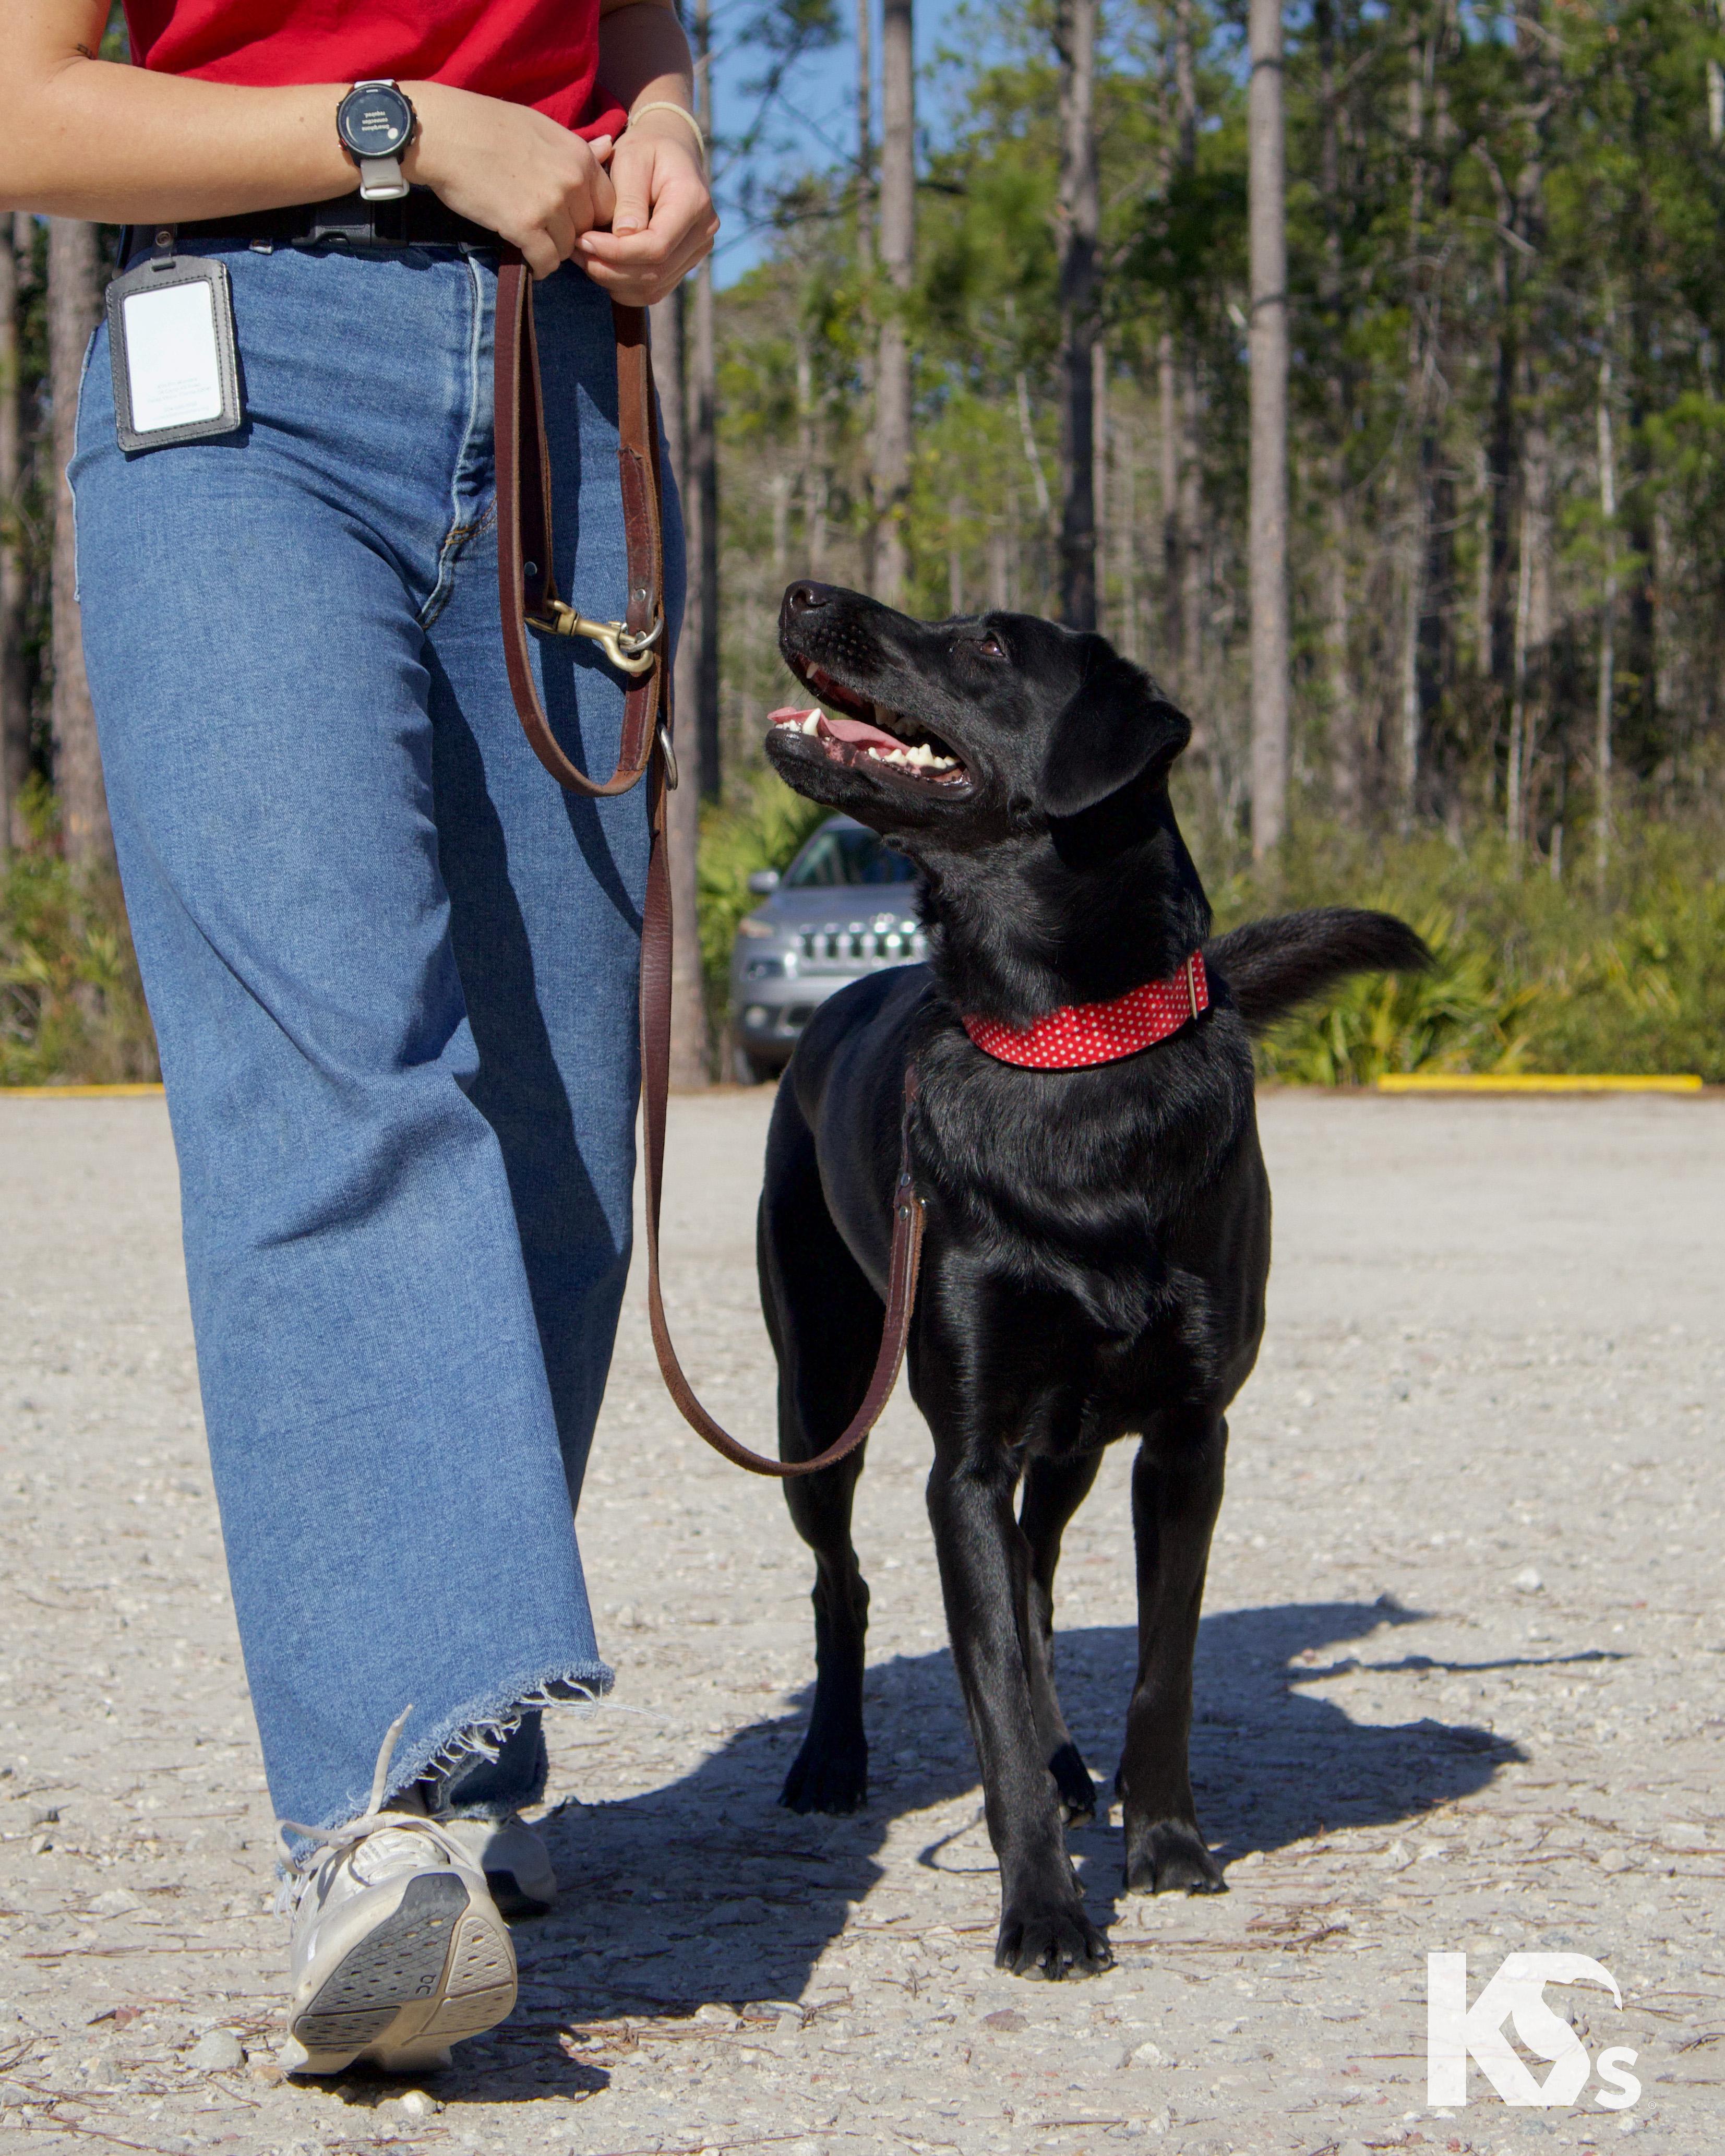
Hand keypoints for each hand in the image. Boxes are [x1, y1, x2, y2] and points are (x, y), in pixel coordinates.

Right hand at [403, 82, 616, 278]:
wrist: (445, 132)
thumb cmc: (488, 124)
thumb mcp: (540, 127)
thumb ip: (576, 148)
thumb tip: (608, 147)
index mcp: (580, 156)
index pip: (607, 204)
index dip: (590, 217)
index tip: (570, 219)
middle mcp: (572, 180)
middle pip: (587, 229)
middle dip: (570, 234)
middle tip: (546, 231)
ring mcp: (550, 204)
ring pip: (567, 248)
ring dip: (551, 249)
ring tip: (531, 239)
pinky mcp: (525, 226)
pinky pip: (546, 262)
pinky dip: (538, 266)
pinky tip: (527, 259)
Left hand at [577, 114, 717, 307]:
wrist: (669, 151)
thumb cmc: (646, 149)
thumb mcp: (632, 159)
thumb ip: (629, 198)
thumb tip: (623, 236)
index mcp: (693, 202)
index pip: (657, 245)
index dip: (617, 251)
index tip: (583, 239)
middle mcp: (703, 232)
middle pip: (654, 272)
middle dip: (609, 268)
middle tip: (576, 251)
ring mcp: (697, 252)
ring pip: (652, 287)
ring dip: (612, 279)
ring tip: (584, 257)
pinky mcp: (684, 264)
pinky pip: (652, 290)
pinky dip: (623, 285)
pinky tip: (602, 265)